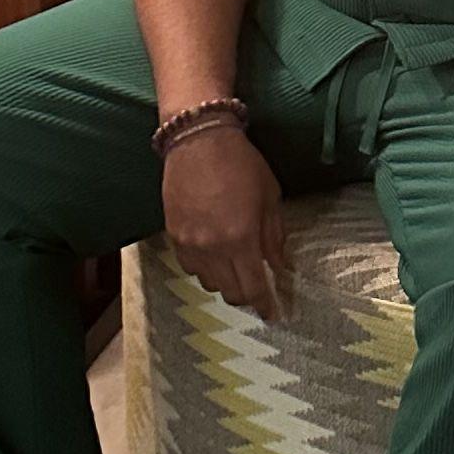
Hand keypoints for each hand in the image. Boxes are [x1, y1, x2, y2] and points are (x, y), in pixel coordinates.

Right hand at [162, 124, 290, 323]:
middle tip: (257, 289)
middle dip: (247, 296)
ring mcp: (189, 244)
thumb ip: (274, 236)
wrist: (198, 139)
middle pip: (230, 292)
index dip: (265, 305)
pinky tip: (214, 256)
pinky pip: (190, 267)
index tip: (273, 314)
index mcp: (241, 239)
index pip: (254, 287)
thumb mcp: (270, 197)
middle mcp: (213, 248)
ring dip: (225, 282)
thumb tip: (281, 265)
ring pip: (208, 282)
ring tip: (236, 269)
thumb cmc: (242, 164)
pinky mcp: (173, 235)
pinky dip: (204, 269)